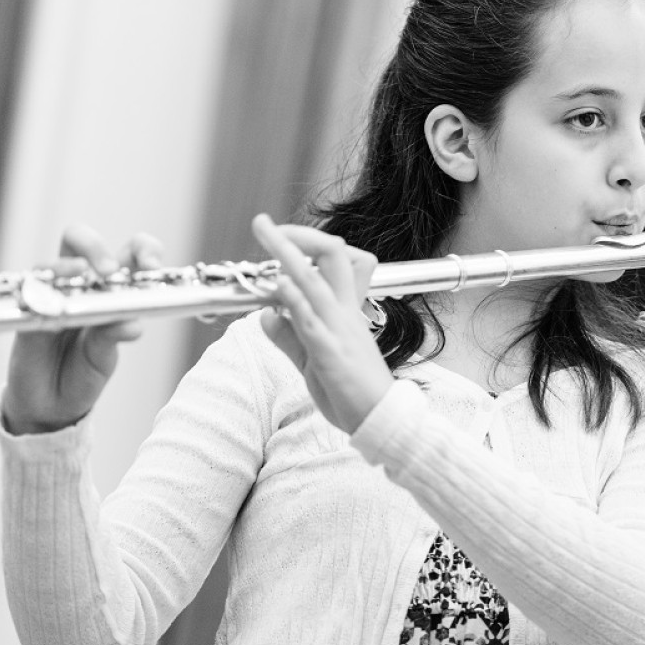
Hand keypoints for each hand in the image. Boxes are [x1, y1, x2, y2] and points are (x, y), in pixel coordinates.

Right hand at [1, 225, 163, 433]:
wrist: (51, 406)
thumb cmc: (83, 372)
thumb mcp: (104, 356)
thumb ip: (113, 336)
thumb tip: (132, 324)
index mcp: (111, 289)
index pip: (129, 252)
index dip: (143, 250)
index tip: (152, 268)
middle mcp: (80, 286)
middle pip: (81, 240)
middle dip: (95, 247)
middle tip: (108, 272)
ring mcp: (51, 296)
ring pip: (51, 263)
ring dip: (67, 267)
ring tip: (81, 277)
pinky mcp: (28, 314)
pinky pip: (29, 295)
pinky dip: (43, 295)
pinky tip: (52, 304)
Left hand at [250, 214, 393, 433]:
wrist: (380, 420)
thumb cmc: (350, 391)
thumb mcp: (312, 358)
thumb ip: (288, 336)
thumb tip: (265, 315)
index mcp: (345, 310)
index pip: (338, 261)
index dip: (308, 243)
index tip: (279, 236)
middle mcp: (344, 312)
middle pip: (330, 256)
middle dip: (295, 235)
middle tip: (263, 223)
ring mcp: (338, 330)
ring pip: (316, 280)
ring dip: (288, 253)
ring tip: (265, 232)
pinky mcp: (330, 353)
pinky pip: (312, 320)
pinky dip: (294, 299)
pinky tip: (278, 286)